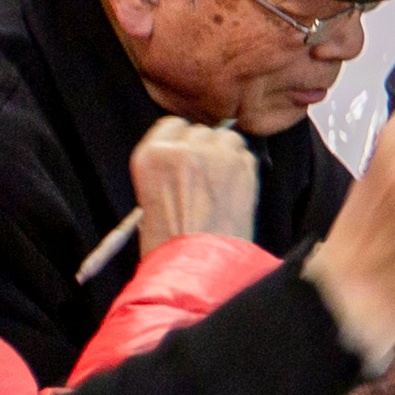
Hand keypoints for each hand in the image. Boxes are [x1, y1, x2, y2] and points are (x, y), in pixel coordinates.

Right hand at [130, 116, 259, 248]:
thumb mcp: (149, 202)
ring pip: (226, 138)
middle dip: (204, 149)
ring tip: (222, 184)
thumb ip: (166, 172)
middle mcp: (182, 149)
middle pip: (200, 131)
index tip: (186, 155)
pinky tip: (236, 190)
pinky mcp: (243, 166)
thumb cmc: (170, 246)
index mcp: (151, 156)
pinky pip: (245, 153)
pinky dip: (243, 166)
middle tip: (206, 178)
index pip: (171, 125)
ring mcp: (215, 154)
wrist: (198, 269)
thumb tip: (188, 160)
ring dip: (226, 155)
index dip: (181, 141)